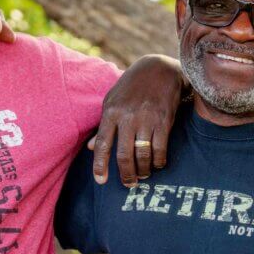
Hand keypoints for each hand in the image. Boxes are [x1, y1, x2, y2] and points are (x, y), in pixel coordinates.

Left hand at [91, 55, 184, 186]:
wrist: (159, 69)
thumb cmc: (132, 86)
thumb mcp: (112, 100)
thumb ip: (103, 125)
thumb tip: (89, 148)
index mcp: (111, 112)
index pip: (101, 144)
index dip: (99, 165)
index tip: (101, 181)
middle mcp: (127, 117)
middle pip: (123, 155)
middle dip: (125, 174)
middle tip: (128, 184)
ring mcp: (146, 119)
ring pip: (142, 155)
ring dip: (143, 170)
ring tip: (143, 176)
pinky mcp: (164, 120)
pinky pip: (160, 148)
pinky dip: (158, 161)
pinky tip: (157, 164)